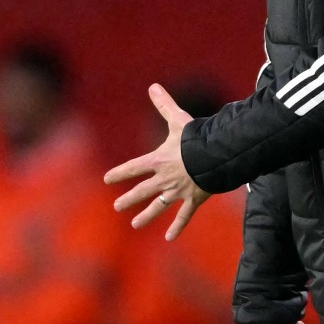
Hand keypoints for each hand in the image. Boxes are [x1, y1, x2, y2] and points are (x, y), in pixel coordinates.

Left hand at [104, 84, 210, 239]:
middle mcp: (165, 178)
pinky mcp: (194, 199)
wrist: (216, 156)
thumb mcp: (178, 119)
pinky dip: (177, 226)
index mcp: (158, 160)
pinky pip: (183, 215)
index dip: (119, 173)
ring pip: (159, 206)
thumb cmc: (196, 137)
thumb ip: (164, 105)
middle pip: (142, 190)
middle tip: (117, 206)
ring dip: (146, 215)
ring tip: (135, 224)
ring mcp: (178, 191)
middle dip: (129, 198)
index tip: (107, 179)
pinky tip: (169, 237)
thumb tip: (153, 86)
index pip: (133, 167)